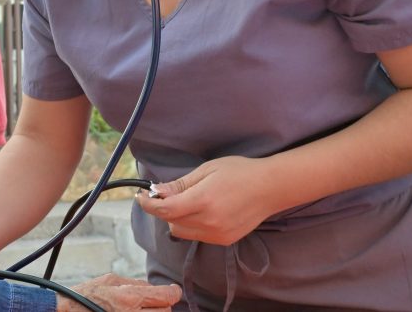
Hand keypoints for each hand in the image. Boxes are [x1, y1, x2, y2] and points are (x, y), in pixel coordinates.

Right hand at [60, 274, 181, 310]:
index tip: (173, 290)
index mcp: (129, 298)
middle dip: (163, 304)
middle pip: (166, 311)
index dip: (173, 292)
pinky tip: (136, 311)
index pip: (167, 296)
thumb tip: (154, 287)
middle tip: (154, 300)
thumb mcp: (110, 280)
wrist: (69, 311)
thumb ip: (135, 283)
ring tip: (143, 307)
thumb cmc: (87, 295)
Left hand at [138, 156, 277, 245]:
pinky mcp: (225, 240)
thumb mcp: (206, 170)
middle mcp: (209, 222)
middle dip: (163, 209)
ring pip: (182, 232)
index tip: (140, 197)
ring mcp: (218, 234)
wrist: (271, 187)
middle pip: (170, 222)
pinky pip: (197, 236)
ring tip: (186, 202)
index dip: (148, 204)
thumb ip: (180, 184)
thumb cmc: (239, 172)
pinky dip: (192, 225)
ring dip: (176, 219)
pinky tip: (202, 211)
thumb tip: (157, 191)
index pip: (165, 210)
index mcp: (203, 201)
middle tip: (165, 194)